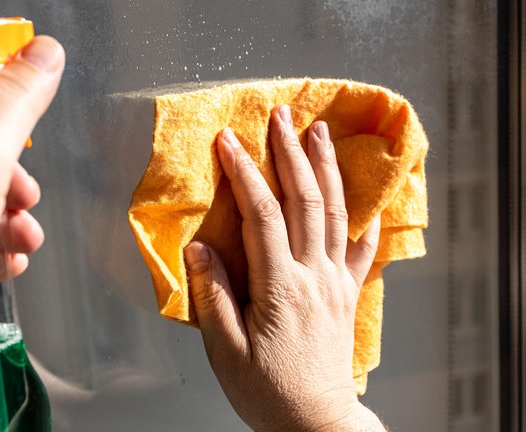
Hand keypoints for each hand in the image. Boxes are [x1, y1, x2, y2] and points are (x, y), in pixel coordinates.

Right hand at [184, 106, 384, 430]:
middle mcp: (313, 277)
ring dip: (326, 169)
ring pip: (335, 214)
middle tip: (280, 116)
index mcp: (279, 288)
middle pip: (304, 201)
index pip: (261, 215)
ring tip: (319, 133)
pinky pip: (360, 250)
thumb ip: (213, 296)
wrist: (317, 424)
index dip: (244, 173)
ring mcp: (336, 284)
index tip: (228, 141)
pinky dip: (364, 219)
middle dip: (290, 153)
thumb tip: (200, 248)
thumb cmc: (267, 393)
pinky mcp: (347, 296)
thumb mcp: (226, 352)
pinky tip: (363, 201)